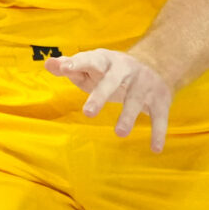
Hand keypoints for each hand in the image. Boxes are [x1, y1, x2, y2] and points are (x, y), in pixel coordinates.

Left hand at [45, 49, 174, 150]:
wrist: (158, 64)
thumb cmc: (112, 72)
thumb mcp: (93, 67)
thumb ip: (70, 67)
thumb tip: (48, 64)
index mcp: (106, 61)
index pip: (90, 60)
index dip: (77, 64)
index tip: (64, 68)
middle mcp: (126, 70)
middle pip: (112, 81)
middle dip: (101, 95)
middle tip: (87, 113)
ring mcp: (144, 85)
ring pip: (135, 100)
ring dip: (128, 116)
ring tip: (119, 133)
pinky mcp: (160, 99)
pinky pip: (159, 117)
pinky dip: (158, 132)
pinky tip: (156, 149)